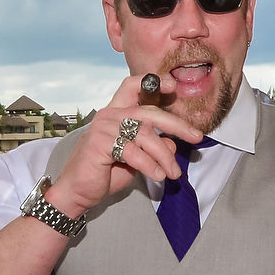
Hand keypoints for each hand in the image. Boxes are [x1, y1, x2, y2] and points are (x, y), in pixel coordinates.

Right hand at [49, 74, 204, 216]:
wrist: (78, 192)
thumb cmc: (104, 173)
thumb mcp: (136, 158)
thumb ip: (152, 147)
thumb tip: (173, 143)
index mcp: (115, 112)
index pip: (132, 87)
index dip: (153, 82)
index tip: (174, 87)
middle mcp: (109, 115)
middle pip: (148, 111)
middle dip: (176, 124)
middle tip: (196, 136)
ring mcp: (104, 127)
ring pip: (147, 135)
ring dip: (165, 156)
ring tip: (173, 173)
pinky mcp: (101, 143)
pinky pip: (135, 152)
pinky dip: (150, 166)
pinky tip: (158, 176)